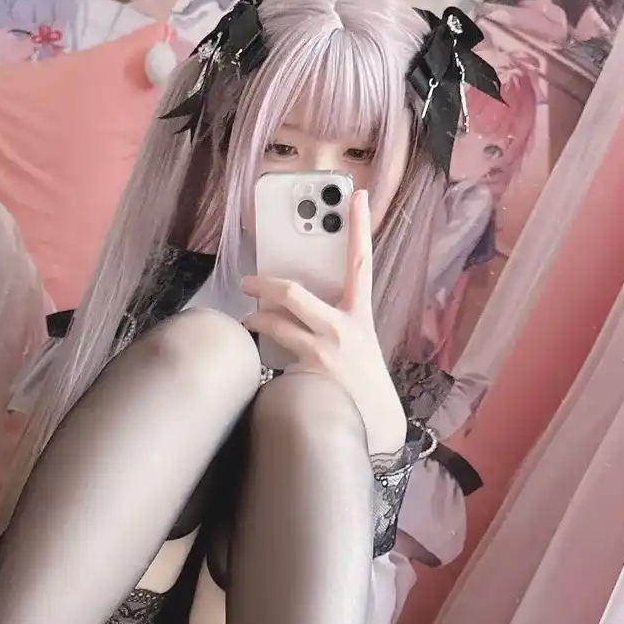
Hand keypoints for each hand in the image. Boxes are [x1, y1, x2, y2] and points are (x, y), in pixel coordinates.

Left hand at [241, 188, 406, 454]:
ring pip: (276, 324)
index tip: (359, 196)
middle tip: (248, 282)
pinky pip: (275, 356)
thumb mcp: (360, 344)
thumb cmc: (362, 384)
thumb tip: (300, 306)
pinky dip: (263, 354)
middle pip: (293, 292)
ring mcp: (323, 353)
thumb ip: (337, 322)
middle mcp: (342, 329)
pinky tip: (256, 360)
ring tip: (247, 322)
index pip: (362, 263)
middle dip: (264, 284)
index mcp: (360, 316)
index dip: (360, 227)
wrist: (376, 427)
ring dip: (255, 320)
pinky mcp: (306, 376)